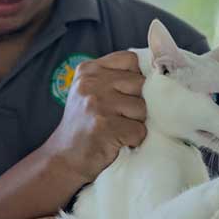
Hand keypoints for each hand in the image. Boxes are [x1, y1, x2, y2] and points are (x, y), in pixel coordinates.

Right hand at [41, 51, 147, 182]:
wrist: (64, 158)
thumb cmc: (84, 125)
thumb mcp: (89, 91)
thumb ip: (113, 78)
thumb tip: (155, 71)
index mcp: (88, 70)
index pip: (130, 59)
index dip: (136, 77)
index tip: (129, 93)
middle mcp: (91, 83)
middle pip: (140, 83)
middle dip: (137, 103)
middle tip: (120, 117)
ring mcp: (98, 104)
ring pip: (142, 108)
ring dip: (135, 123)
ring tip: (117, 130)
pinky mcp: (105, 126)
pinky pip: (139, 130)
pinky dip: (134, 140)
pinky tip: (117, 142)